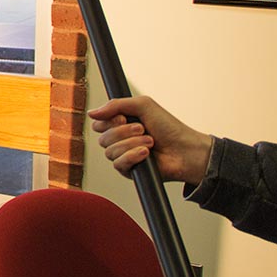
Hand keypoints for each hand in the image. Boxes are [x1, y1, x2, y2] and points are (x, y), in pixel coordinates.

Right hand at [89, 96, 212, 185]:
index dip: (108, 121)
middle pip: (103, 138)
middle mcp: (120, 140)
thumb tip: (91, 113)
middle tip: (142, 128)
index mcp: (121, 124)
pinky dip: (133, 156)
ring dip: (132, 144)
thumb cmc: (169, 127)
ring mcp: (124, 156)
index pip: (99, 124)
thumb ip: (115, 105)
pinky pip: (118, 164)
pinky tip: (146, 154)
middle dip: (123, 132)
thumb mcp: (143, 105)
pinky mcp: (129, 171)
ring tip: (150, 142)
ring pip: (110, 152)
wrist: (185, 150)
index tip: (123, 117)